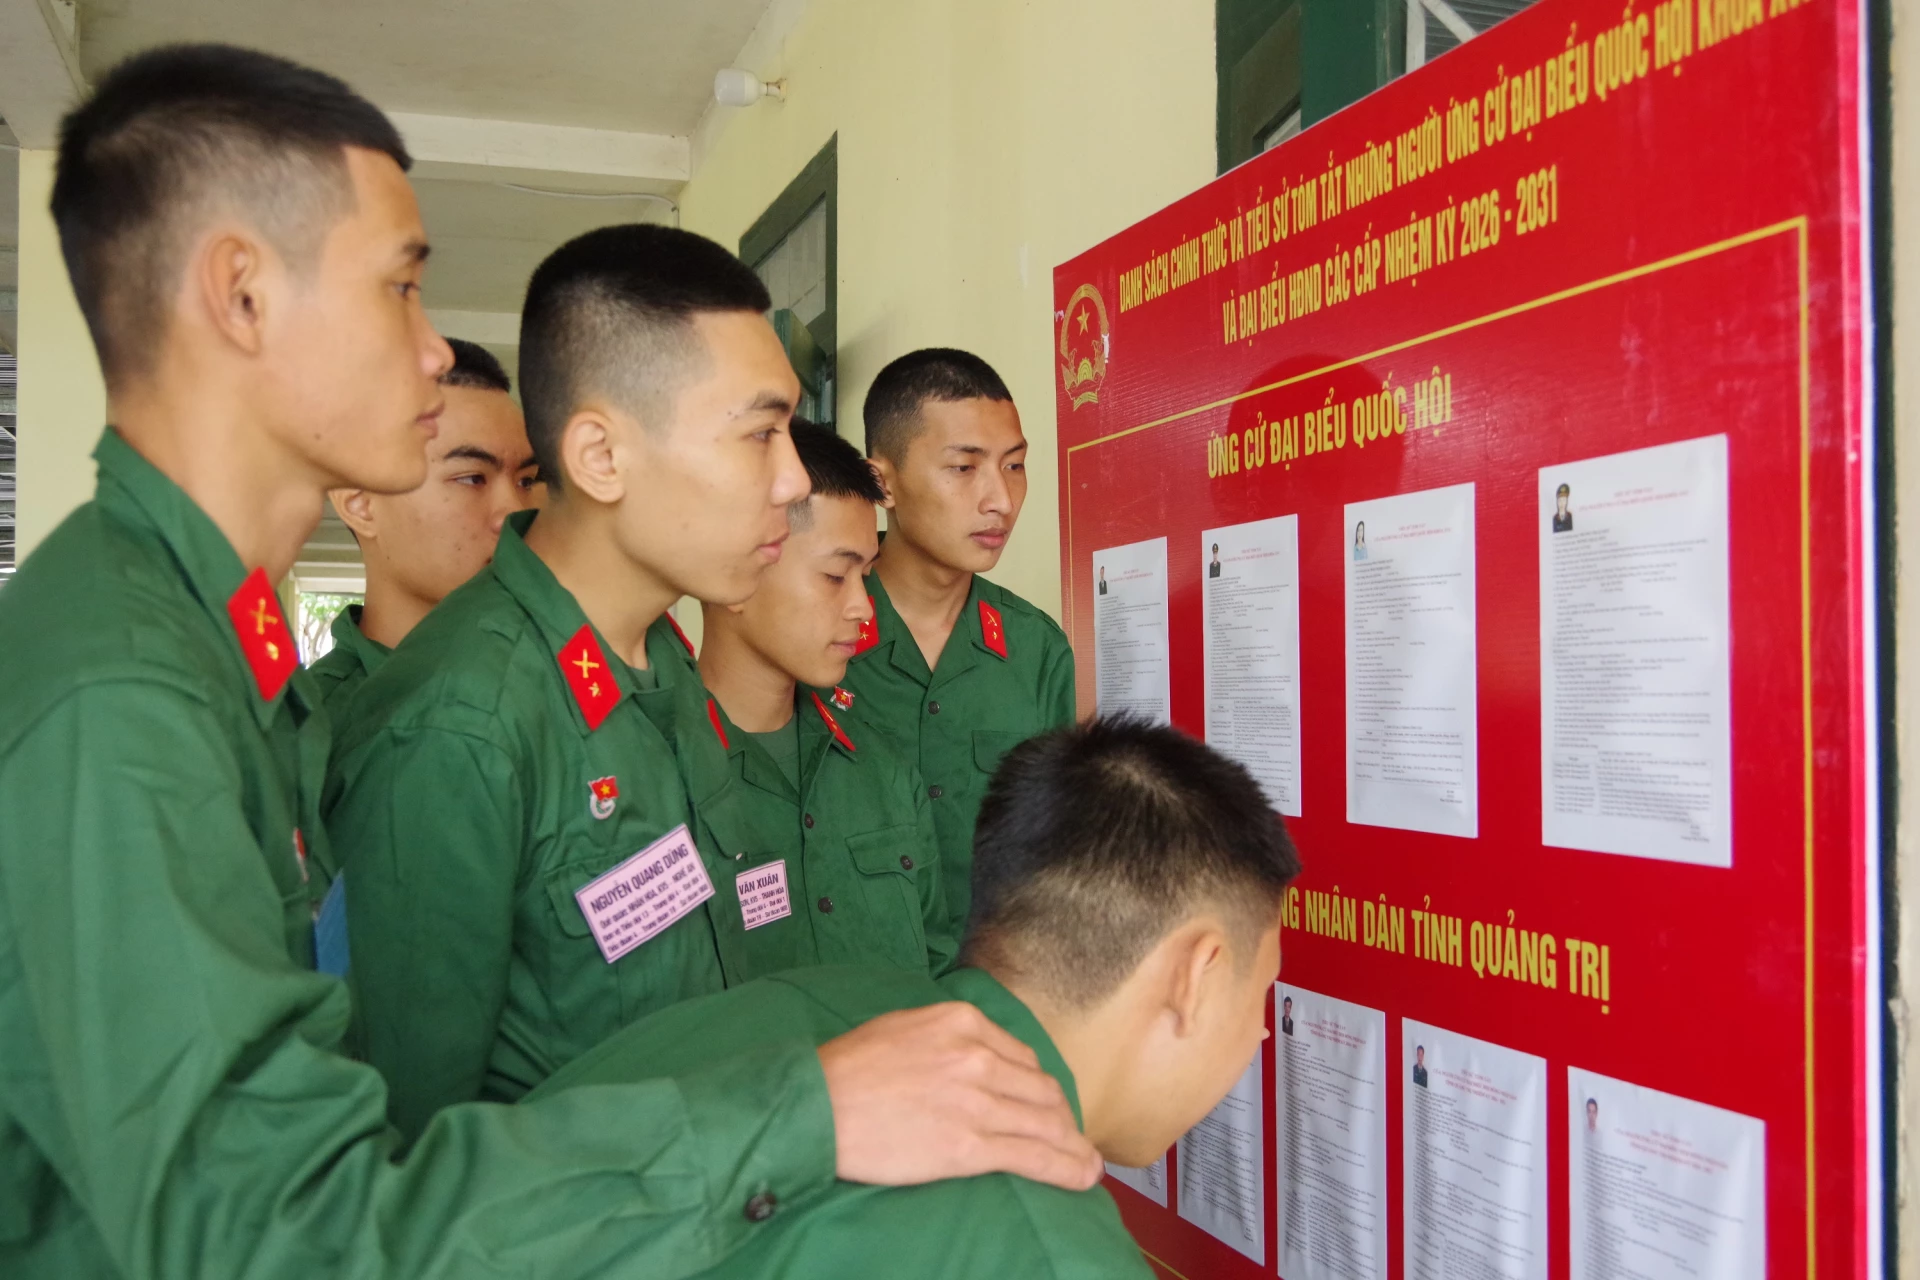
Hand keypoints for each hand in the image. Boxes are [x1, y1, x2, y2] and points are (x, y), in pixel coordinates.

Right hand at [819, 1002, 1102, 1191]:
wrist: (817, 1104)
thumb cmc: (848, 1068)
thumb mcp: (904, 1026)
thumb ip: (946, 1037)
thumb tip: (971, 1055)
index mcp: (963, 1022)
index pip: (1022, 1056)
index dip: (1041, 1086)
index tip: (1046, 1105)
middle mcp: (978, 1057)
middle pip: (1042, 1089)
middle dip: (1062, 1116)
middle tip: (1070, 1138)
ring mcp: (978, 1102)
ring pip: (1046, 1123)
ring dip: (1074, 1146)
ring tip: (1088, 1164)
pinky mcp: (970, 1146)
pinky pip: (1033, 1156)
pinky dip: (1066, 1168)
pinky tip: (1081, 1176)